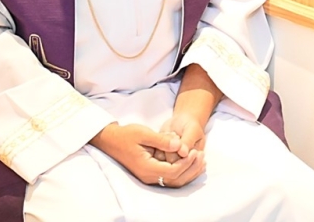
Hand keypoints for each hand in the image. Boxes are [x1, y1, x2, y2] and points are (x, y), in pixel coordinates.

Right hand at [89, 123, 205, 187]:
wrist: (111, 140)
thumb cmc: (126, 135)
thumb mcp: (144, 133)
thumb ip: (162, 140)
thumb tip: (179, 144)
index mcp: (146, 167)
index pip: (172, 171)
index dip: (186, 163)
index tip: (194, 151)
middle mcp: (148, 176)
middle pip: (175, 179)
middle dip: (191, 169)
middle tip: (202, 156)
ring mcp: (149, 176)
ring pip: (174, 181)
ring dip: (189, 172)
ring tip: (201, 160)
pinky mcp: (151, 173)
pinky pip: (169, 177)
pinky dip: (182, 171)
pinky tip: (190, 162)